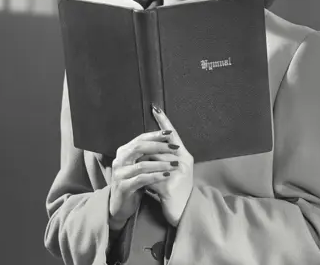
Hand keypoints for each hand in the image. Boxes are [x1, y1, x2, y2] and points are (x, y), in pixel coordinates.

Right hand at [108, 129, 176, 229]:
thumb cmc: (133, 183)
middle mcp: (119, 160)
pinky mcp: (123, 187)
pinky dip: (155, 176)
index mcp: (123, 152)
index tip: (170, 133)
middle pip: (139, 147)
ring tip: (175, 164)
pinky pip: (142, 179)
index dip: (155, 135)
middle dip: (159, 146)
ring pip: (142, 164)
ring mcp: (120, 174)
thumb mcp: (138, 166)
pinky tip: (167, 175)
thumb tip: (165, 142)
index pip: (140, 139)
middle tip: (175, 147)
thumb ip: (145, 155)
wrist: (120, 206)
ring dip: (160, 163)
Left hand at [141, 105, 193, 226]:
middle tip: (136, 143)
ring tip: (135, 164)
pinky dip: (145, 179)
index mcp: (185, 156)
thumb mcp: (172, 169)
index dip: (164, 121)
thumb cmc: (174, 188)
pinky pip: (152, 178)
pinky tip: (139, 180)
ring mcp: (178, 174)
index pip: (172, 135)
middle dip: (148, 146)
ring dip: (144, 164)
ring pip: (154, 161)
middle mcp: (184, 162)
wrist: (181, 212)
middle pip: (161, 147)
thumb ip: (163, 156)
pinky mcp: (169, 187)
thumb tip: (147, 143)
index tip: (155, 108)